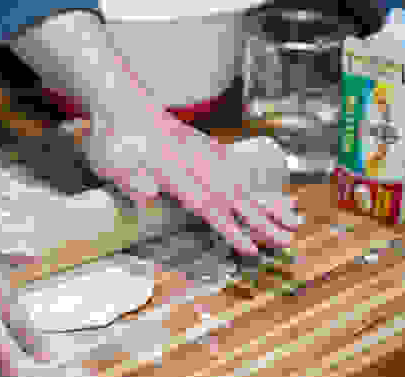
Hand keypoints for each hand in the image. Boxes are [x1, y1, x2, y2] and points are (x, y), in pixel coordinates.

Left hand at [84, 113, 300, 255]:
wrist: (119, 100)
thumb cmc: (112, 135)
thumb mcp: (111, 161)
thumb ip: (130, 179)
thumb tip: (146, 196)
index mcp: (174, 171)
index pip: (209, 206)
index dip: (230, 229)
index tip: (252, 247)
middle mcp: (195, 163)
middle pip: (236, 197)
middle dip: (263, 221)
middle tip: (288, 240)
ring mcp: (202, 153)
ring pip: (243, 183)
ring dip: (269, 203)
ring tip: (293, 219)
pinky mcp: (202, 146)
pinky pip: (237, 168)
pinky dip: (256, 183)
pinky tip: (270, 192)